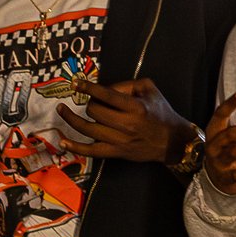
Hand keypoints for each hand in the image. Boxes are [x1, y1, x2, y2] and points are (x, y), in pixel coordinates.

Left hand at [55, 77, 189, 165]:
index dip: (88, 88)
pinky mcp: (117, 153)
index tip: (75, 83)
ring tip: (61, 110)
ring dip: (71, 119)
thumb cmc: (161, 112)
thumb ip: (127, 84)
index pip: (106, 95)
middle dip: (89, 103)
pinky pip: (92, 151)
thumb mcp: (150, 90)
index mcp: (135, 107)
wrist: (174, 141)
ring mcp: (120, 141)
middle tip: (93, 101)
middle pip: (94, 111)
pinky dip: (76, 147)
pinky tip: (62, 141)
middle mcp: (126, 124)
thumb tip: (103, 88)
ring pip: (88, 129)